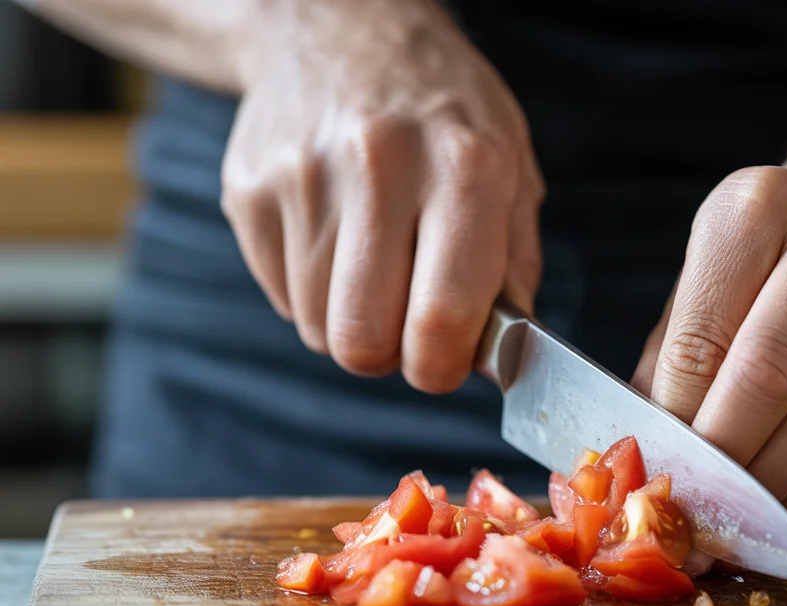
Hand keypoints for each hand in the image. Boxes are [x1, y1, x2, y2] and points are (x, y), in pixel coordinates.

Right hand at [221, 0, 543, 391]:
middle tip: (408, 326)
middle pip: (362, 340)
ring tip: (375, 267)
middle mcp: (378, 165)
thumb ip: (514, 264)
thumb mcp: (510, 167)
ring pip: (317, 328)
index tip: (445, 361)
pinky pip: (281, 297)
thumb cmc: (442, 113)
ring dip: (350, 322)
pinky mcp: (247, 189)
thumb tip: (505, 354)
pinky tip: (337, 240)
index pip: (440, 317)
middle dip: (390, 356)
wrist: (341, 28)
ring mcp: (302, 176)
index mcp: (464, 166)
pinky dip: (312, 292)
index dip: (441, 366)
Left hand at [633, 167, 786, 504]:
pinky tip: (785, 484)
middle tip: (697, 503)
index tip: (662, 470)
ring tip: (736, 504)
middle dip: (726, 454)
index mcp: (760, 205)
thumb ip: (670, 368)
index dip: (677, 421)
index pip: (704, 338)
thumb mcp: (699, 290)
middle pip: (771, 374)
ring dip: (774, 475)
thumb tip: (649, 458)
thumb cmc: (756, 274)